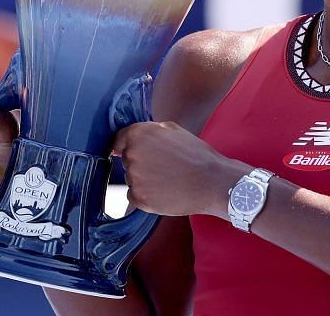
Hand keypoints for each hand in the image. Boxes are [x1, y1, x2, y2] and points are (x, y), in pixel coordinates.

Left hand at [112, 121, 246, 216]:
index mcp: (138, 134)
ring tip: (167, 179)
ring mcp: (134, 178)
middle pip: (127, 160)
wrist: (211, 182)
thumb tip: (134, 135)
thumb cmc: (196, 155)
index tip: (138, 153)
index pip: (118, 140)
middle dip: (140, 163)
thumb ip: (149, 130)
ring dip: (144, 180)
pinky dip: (146, 195)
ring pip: (131, 179)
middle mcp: (132, 154)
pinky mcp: (139, 198)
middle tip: (163, 167)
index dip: (126, 146)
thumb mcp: (174, 130)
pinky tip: (164, 191)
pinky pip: (134, 196)